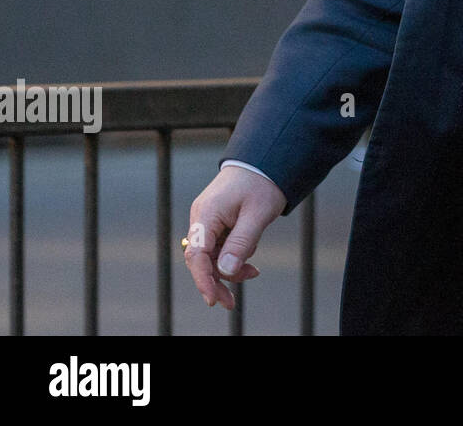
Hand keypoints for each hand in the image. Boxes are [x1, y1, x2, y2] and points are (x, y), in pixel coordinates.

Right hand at [184, 165, 286, 309]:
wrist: (266, 160)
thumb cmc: (263, 183)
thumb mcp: (258, 214)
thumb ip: (241, 243)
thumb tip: (225, 272)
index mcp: (206, 214)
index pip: (196, 254)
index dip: (203, 280)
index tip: (213, 300)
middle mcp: (202, 218)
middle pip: (200, 259)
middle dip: (215, 282)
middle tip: (231, 304)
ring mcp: (208, 219)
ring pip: (211, 255)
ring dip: (228, 270)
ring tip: (253, 273)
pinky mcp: (216, 221)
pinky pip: (219, 246)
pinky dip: (232, 257)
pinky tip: (250, 260)